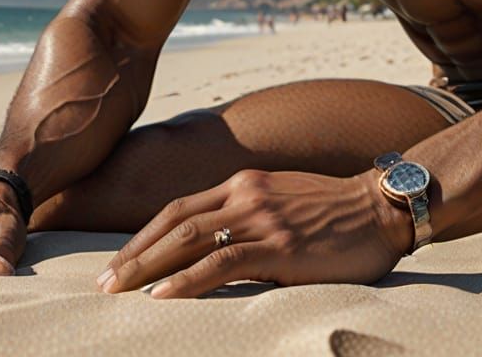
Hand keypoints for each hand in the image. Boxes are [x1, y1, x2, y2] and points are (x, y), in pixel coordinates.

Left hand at [96, 168, 412, 298]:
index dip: (143, 236)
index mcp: (241, 185)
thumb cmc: (333, 213)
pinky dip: (187, 279)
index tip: (118, 262)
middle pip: (172, 222)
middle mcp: (243, 194)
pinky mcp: (279, 244)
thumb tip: (213, 252)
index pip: (177, 209)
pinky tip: (163, 296)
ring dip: (147, 266)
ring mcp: (260, 217)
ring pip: (189, 238)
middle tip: (102, 283)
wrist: (379, 208)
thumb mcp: (280, 204)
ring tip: (118, 291)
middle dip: (133, 253)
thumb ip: (247, 218)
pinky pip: (222, 261)